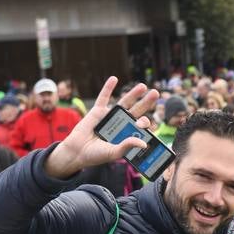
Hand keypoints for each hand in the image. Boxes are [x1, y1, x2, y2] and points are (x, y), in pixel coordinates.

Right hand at [45, 76, 160, 179]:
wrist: (78, 152)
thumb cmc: (97, 155)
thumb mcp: (114, 152)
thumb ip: (127, 146)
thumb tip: (144, 143)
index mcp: (128, 134)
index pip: (140, 125)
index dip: (144, 122)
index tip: (141, 124)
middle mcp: (122, 123)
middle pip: (137, 110)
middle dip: (146, 102)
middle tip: (156, 93)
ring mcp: (111, 116)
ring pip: (124, 102)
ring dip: (133, 94)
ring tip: (143, 86)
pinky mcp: (97, 111)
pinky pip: (103, 97)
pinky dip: (108, 88)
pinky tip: (114, 79)